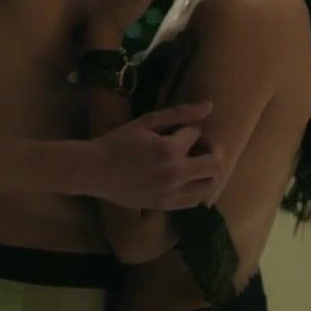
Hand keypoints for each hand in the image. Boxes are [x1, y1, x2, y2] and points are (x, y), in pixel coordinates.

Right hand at [77, 101, 222, 209]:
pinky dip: (197, 189)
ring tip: (196, 164)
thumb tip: (209, 106)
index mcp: (169, 150)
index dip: (188, 130)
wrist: (94, 171)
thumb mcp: (145, 122)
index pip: (196, 134)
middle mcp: (176, 173)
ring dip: (209, 172)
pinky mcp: (166, 205)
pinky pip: (194, 200)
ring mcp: (172, 192)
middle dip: (212, 150)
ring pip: (210, 185)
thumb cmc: (117, 142)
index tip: (177, 131)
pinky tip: (186, 180)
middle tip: (200, 147)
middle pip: (215, 163)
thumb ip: (178, 114)